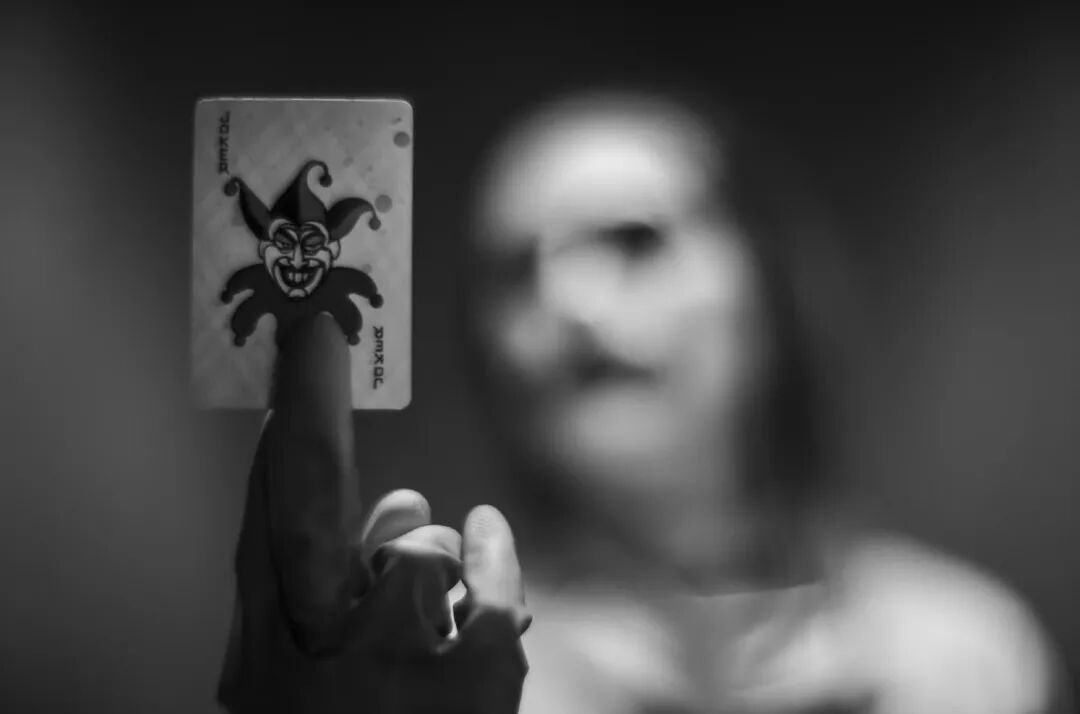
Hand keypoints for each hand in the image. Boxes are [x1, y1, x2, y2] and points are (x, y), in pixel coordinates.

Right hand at [217, 315, 529, 713]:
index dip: (283, 430)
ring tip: (432, 584)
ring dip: (426, 552)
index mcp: (264, 665)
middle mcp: (314, 661)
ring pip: (412, 546)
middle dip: (306, 409)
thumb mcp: (304, 688)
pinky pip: (487, 583)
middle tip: (325, 382)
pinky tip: (492, 539)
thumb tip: (403, 503)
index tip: (300, 350)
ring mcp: (394, 671)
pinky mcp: (472, 683)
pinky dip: (494, 556)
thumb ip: (332, 597)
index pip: (263, 525)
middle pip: (308, 501)